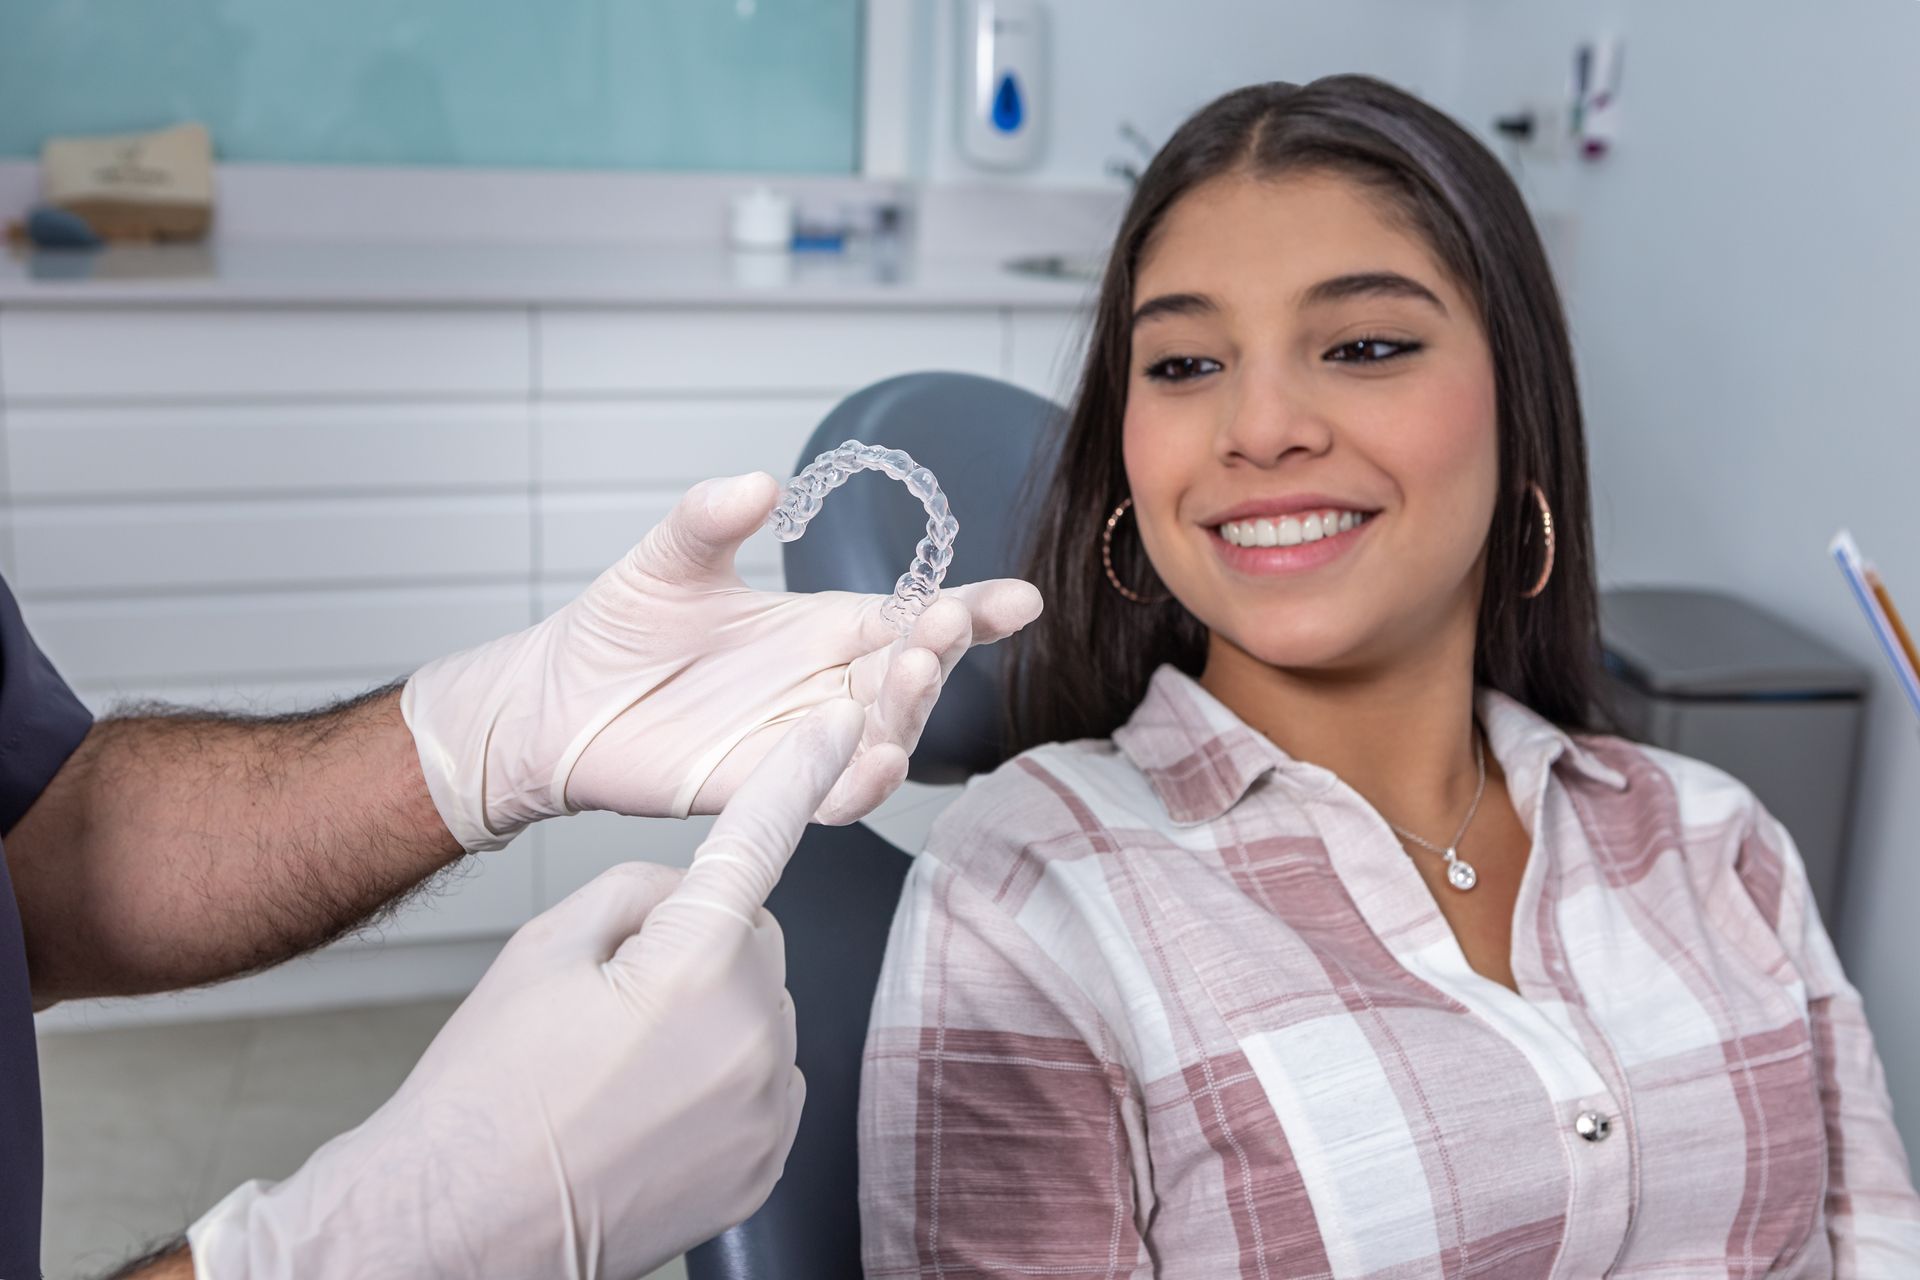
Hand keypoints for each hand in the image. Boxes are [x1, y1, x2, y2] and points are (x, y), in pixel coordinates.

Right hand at [187, 698, 865, 1279]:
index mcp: (696, 964)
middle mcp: (753, 1034)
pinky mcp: (769, 1161)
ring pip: (764, 1010)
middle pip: (755, 938)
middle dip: (701, 946)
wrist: (458, 1226)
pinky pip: (770, 1079)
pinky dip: (727, 1079)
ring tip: (621, 1067)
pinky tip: (653, 1107)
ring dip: (715, 1017)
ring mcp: (767, 1107)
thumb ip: (639, 889)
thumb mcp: (541, 946)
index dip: (797, 775)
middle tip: (614, 998)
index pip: (759, 842)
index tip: (839, 729)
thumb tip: (693, 891)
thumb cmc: (483, 1092)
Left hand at [402, 471, 1040, 850]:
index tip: (1019, 599)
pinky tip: (873, 763)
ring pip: (882, 738)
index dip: (972, 611)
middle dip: (939, 653)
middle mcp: (827, 686)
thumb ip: (710, 519)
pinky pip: (825, 796)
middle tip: (944, 624)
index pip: (914, 616)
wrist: (554, 702)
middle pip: (910, 677)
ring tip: (910, 673)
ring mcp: (800, 742)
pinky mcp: (761, 791)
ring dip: (908, 714)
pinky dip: (856, 785)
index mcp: (825, 628)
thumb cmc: (619, 629)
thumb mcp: (668, 557)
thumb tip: (761, 483)